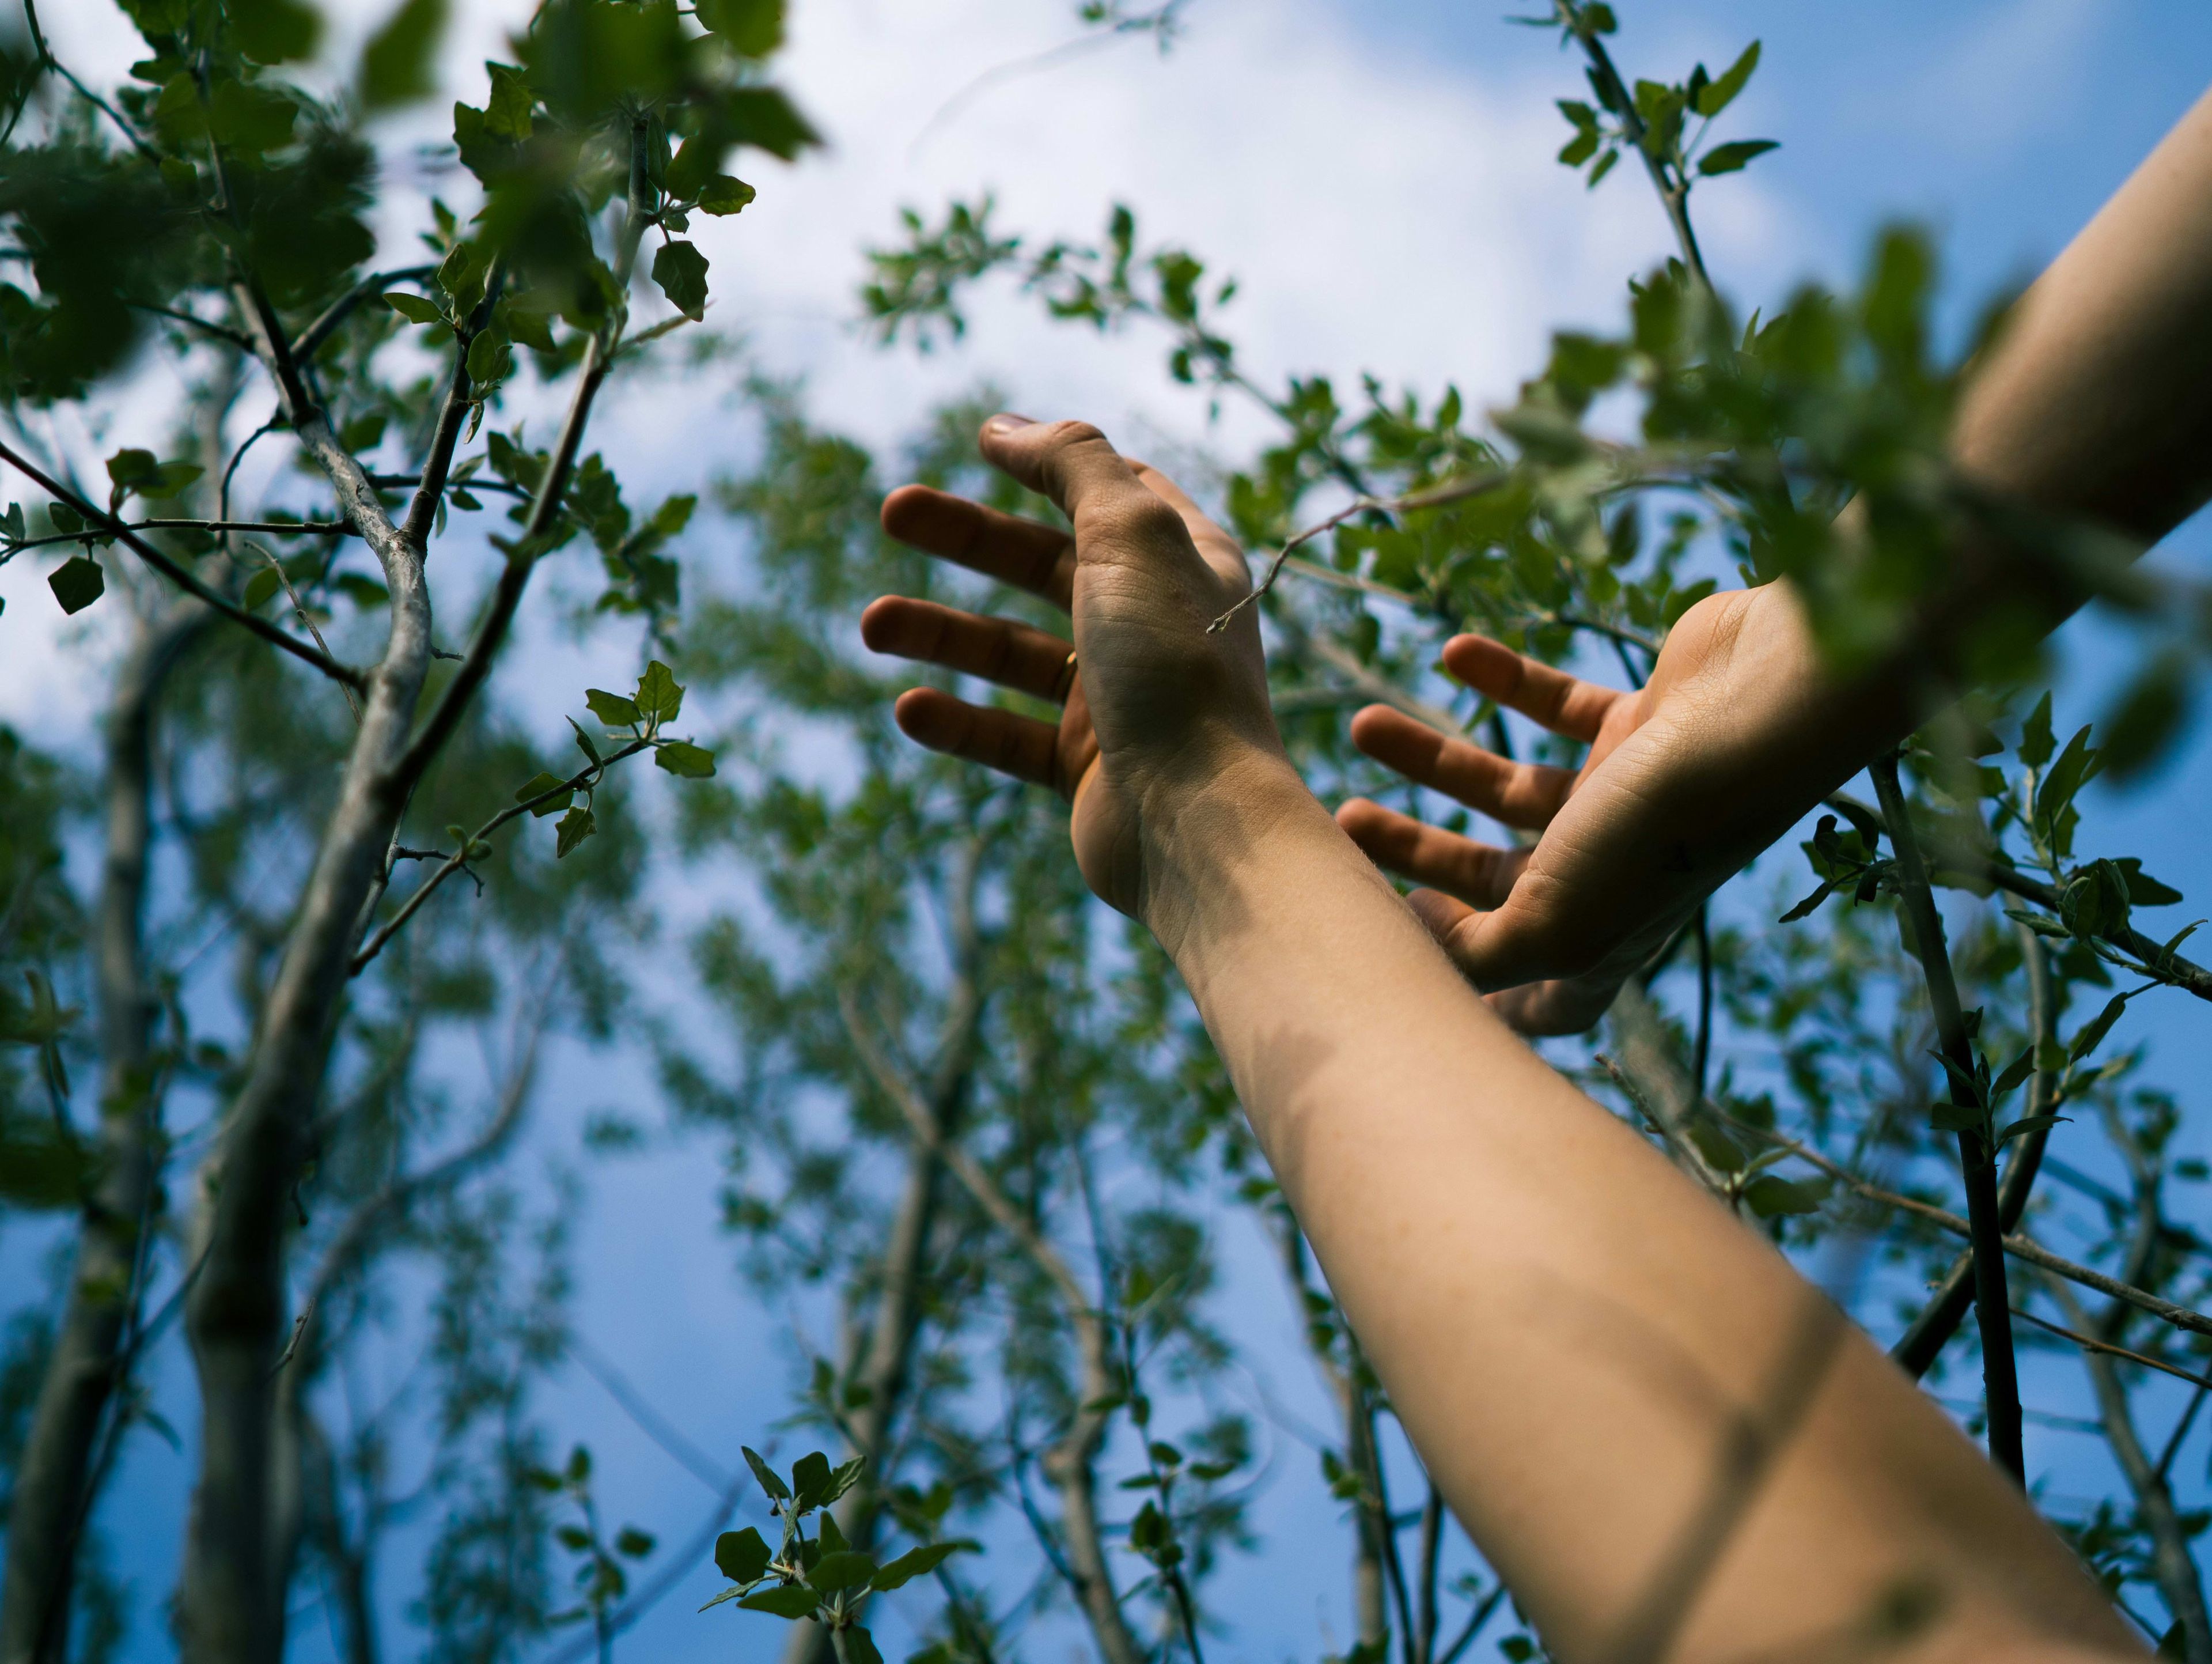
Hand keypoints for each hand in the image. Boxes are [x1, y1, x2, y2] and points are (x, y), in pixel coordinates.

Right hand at [862, 416, 1283, 919]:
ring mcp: (1121, 701)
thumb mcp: (1130, 531)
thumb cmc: (1174, 665)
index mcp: (1184, 562)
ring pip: (1016, 653)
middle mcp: (1156, 626)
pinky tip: (910, 709)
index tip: (983, 440)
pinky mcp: (1088, 770)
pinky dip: (960, 720)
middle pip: (1048, 565)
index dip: (1049, 463)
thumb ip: (1074, 463)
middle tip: (893, 512)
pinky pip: (1010, 736)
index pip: (1112, 493)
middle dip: (969, 538)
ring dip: (943, 633)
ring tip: (872, 625)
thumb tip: (1007, 425)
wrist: (1199, 820)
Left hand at [1336, 582, 1898, 1034]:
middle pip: (1490, 876)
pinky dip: (1504, 677)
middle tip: (1342, 819)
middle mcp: (1611, 872)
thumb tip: (1417, 953)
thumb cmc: (1657, 824)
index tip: (1394, 960)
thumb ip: (1480, 956)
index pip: (1523, 985)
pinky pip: (1555, 701)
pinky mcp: (1641, 721)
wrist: (1768, 705)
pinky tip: (1455, 649)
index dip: (1463, 989)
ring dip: (1434, 755)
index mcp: (1596, 934)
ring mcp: (1629, 795)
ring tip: (1362, 723)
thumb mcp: (1553, 919)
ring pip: (1508, 784)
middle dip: (1412, 850)